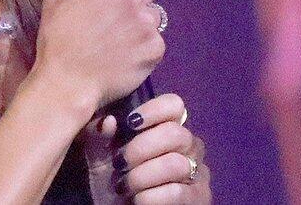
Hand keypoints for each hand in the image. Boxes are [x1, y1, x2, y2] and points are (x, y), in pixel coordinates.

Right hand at [32, 0, 165, 115]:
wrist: (68, 85)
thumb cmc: (57, 43)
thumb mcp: (54, 3)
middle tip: (119, 14)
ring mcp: (147, 23)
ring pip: (154, 13)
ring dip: (142, 22)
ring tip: (122, 40)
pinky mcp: (155, 48)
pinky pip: (156, 39)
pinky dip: (145, 47)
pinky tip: (128, 57)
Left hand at [95, 94, 210, 203]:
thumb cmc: (116, 181)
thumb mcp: (100, 156)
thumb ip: (100, 136)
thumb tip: (109, 122)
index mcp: (169, 127)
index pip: (174, 105)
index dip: (154, 110)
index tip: (130, 123)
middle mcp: (189, 145)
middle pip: (175, 133)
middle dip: (141, 149)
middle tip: (120, 164)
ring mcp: (198, 170)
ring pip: (175, 164)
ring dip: (142, 177)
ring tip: (124, 187)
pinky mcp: (200, 196)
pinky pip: (177, 192)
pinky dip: (151, 197)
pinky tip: (137, 200)